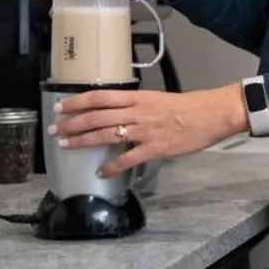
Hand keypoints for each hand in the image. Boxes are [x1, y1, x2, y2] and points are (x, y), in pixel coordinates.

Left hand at [50, 84, 251, 176]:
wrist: (213, 114)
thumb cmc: (189, 107)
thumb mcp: (158, 100)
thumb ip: (137, 106)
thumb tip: (118, 113)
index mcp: (138, 98)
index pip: (100, 97)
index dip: (78, 101)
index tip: (61, 106)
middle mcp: (137, 113)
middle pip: (97, 116)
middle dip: (73, 123)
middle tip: (55, 129)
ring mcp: (145, 131)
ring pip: (106, 135)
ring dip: (83, 141)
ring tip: (66, 145)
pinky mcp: (155, 148)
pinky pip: (127, 159)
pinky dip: (112, 166)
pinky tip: (100, 172)